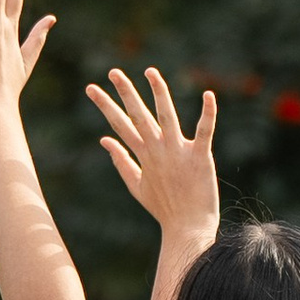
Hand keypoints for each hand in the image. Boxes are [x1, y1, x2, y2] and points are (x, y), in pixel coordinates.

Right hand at [84, 63, 220, 246]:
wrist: (188, 228)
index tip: (91, 88)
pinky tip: (208, 95)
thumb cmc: (164, 208)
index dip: (105, 105)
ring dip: (159, 93)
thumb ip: (121, 161)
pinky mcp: (200, 157)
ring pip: (167, 116)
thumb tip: (104, 140)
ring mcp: (179, 152)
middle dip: (125, 93)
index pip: (120, 125)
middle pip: (138, 116)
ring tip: (151, 72)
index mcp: (143, 155)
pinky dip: (207, 114)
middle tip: (113, 72)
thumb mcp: (136, 185)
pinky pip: (204, 131)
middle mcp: (158, 150)